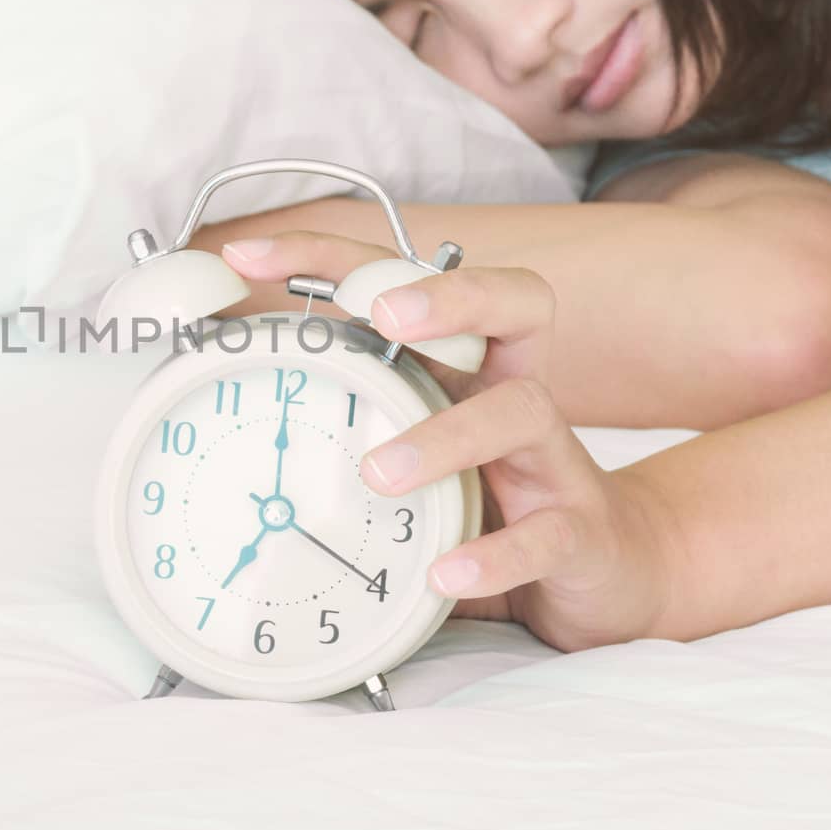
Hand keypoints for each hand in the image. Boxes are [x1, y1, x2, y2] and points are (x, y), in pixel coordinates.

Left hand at [222, 232, 674, 651]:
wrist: (603, 573)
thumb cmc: (492, 503)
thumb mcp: (414, 453)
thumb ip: (346, 429)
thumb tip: (227, 416)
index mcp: (463, 369)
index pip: (408, 284)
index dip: (332, 256)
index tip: (246, 257)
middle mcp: (511, 396)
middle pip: (512, 304)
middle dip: (450, 295)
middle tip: (384, 315)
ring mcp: (552, 463)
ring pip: (523, 412)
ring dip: (446, 436)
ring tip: (378, 473)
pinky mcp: (577, 534)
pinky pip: (544, 535)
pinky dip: (493, 553)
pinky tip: (442, 572)